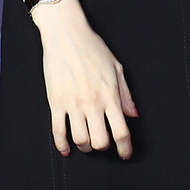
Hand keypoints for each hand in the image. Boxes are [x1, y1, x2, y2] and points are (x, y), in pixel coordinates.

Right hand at [33, 0, 136, 158]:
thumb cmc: (93, 48)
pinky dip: (62, 145)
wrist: (66, 35)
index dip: (125, 148)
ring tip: (87, 143)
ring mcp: (73, 104)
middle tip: (104, 144)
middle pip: (100, 141)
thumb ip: (125, 94)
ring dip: (85, 147)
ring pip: (80, 140)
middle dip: (104, 148)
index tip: (125, 154)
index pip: (121, 131)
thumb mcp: (117, 68)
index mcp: (110, 95)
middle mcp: (92, 103)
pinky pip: (58, 132)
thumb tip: (133, 115)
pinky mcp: (56, 102)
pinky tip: (67, 149)